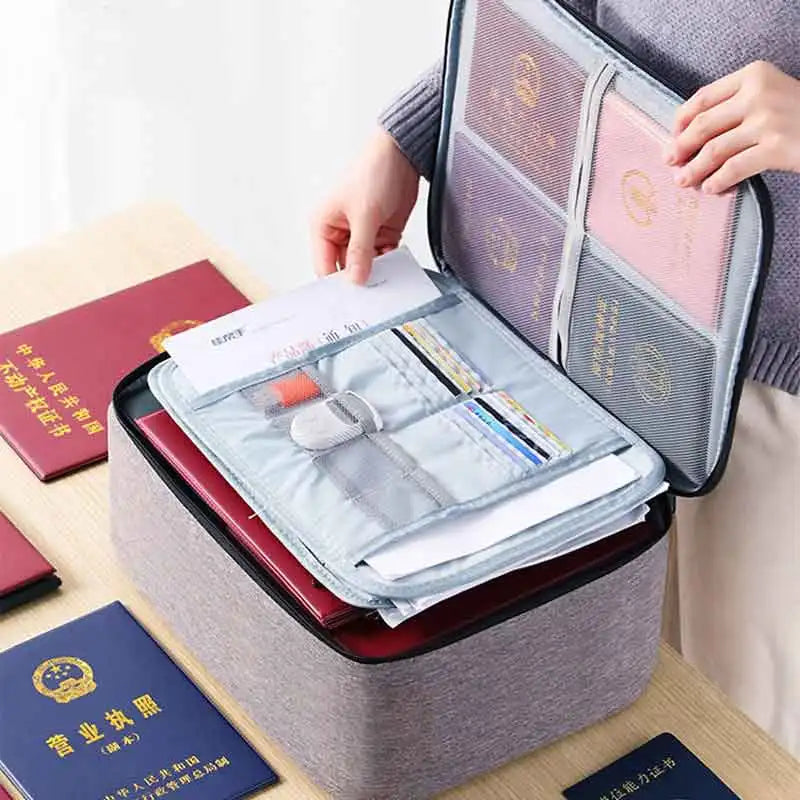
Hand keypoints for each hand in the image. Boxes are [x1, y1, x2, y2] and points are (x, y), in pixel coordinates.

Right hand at [312, 127, 419, 283]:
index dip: (336, 283)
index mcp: (324, 225)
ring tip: (386, 282)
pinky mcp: (381, 234)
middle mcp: (340, 232)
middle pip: (345, 268)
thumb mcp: (364, 215)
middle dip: (358, 280)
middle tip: (370, 295)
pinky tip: (396, 269)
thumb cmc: (373, 171)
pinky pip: (384, 258)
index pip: (324, 265)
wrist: (403, 155)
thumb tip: (355, 279)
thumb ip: (359, 251)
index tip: (351, 299)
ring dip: (376, 273)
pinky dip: (390, 264)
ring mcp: (362, 235)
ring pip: (366, 265)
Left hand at [665, 60, 799, 193]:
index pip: (703, 98)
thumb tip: (689, 135)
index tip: (672, 137)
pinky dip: (717, 181)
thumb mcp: (770, 95)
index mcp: (753, 75)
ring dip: (693, 169)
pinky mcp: (776, 148)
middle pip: (703, 125)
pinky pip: (733, 168)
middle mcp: (759, 94)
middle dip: (680, 148)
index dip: (681, 122)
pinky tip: (711, 188)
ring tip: (683, 181)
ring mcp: (768, 121)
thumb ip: (735, 106)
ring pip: (713, 150)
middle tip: (670, 162)